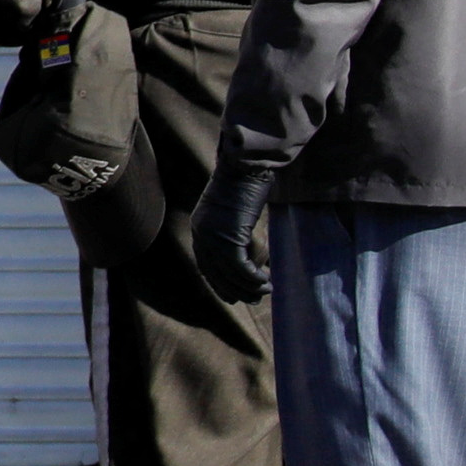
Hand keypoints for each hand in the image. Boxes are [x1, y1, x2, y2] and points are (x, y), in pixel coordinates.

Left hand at [188, 167, 276, 302]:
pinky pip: (240, 267)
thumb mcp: (232, 212)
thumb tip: (248, 257)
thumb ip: (233, 232)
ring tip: (266, 290)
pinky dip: (253, 278)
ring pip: (230, 273)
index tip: (234, 296)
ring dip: (249, 286)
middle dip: (235, 290)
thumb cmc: (245, 185)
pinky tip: (266, 281)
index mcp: (199, 228)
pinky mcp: (229, 237)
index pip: (205, 265)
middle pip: (215, 273)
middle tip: (254, 298)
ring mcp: (213, 236)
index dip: (220, 283)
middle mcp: (201, 234)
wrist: (246, 167)